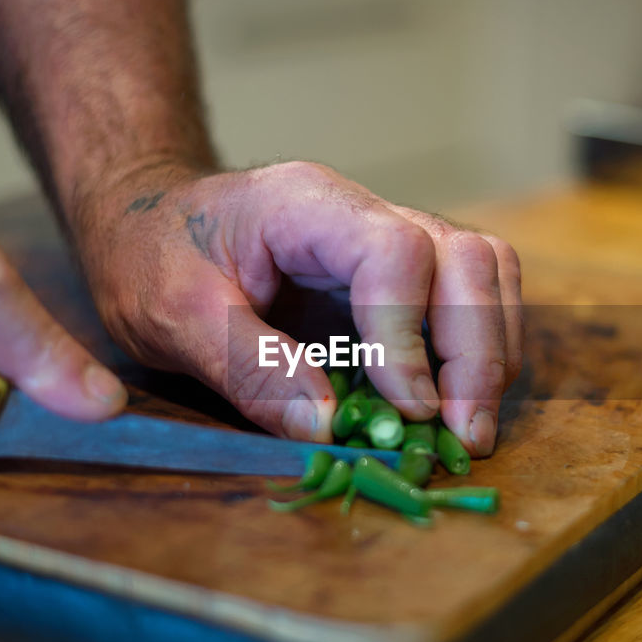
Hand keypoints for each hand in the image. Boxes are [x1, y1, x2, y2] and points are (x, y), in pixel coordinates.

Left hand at [72, 160, 522, 455]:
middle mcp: (366, 212)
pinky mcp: (403, 274)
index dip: (408, 336)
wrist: (151, 222)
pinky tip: (458, 406)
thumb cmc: (153, 256)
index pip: (397, 253)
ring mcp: (392, 237)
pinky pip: (471, 296)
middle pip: (467, 257)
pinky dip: (480, 351)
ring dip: (491, 352)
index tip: (407, 410)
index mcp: (308, 206)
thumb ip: (249, 366)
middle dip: (477, 352)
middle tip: (464, 435)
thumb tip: (324, 430)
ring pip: (486, 271)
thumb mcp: (174, 314)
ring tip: (470, 430)